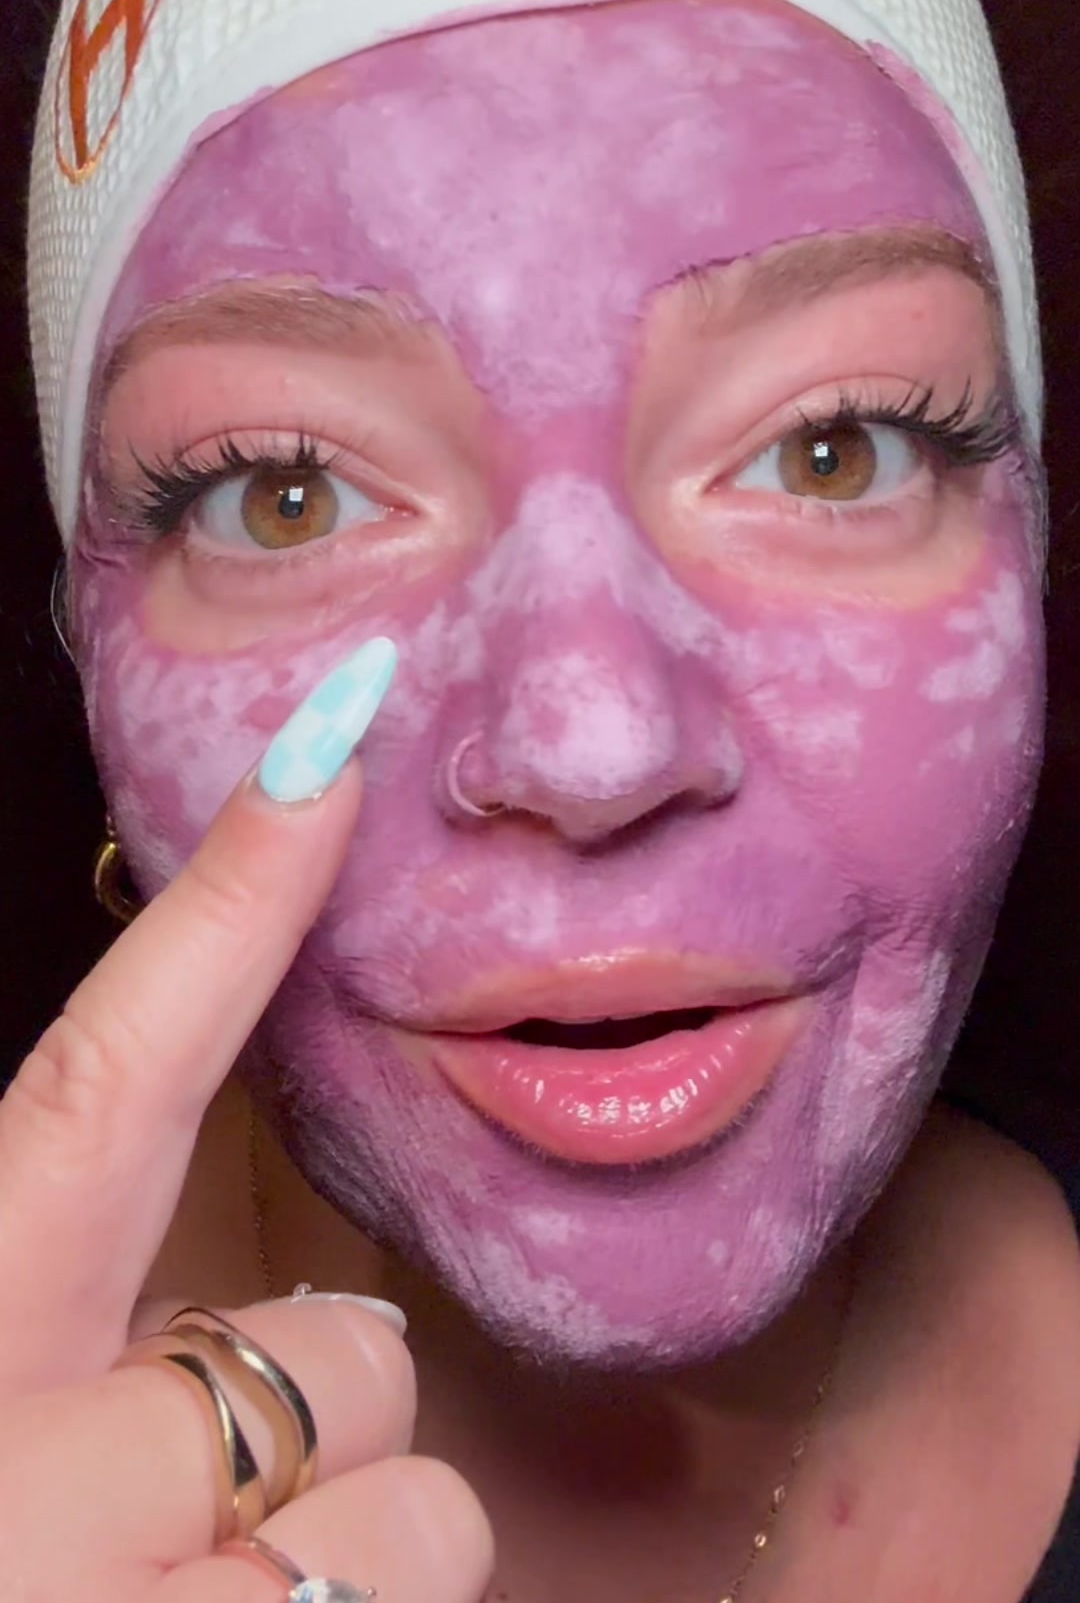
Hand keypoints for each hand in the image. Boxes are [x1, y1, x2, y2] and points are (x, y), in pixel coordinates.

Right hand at [0, 642, 493, 1599]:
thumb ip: (53, 1293)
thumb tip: (175, 1253)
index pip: (99, 1090)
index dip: (223, 909)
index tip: (330, 745)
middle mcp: (20, 1500)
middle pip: (340, 1358)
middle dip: (302, 1405)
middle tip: (176, 1485)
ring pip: (419, 1521)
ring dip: (341, 1555)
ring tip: (195, 1596)